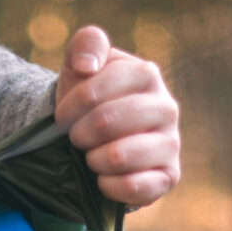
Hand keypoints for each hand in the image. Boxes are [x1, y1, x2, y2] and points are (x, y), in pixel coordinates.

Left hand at [55, 26, 179, 207]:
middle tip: (76, 138)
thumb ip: (86, 44)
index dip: (70, 107)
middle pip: (106, 122)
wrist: (99, 140)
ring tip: (92, 156)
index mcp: (147, 75)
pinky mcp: (169, 176)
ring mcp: (171, 144)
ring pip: (119, 157)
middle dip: (79, 134)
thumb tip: (87, 66)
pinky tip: (104, 178)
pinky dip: (109, 185)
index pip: (95, 92)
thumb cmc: (89, 99)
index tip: (60, 116)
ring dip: (93, 160)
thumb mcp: (81, 64)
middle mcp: (166, 108)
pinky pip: (134, 186)